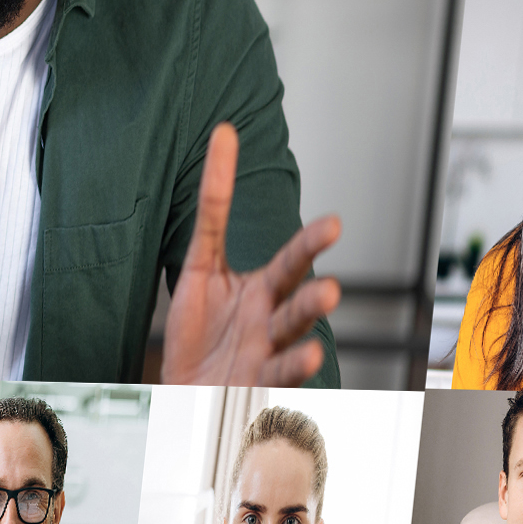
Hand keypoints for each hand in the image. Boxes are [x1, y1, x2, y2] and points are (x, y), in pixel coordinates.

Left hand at [154, 124, 342, 387]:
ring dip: (310, 310)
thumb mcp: (201, 265)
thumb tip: (224, 136)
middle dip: (312, 265)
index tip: (334, 223)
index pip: (289, 259)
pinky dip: (296, 365)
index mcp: (262, 288)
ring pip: (293, 326)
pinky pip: (279, 372)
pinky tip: (308, 355)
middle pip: (295, 286)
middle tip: (331, 238)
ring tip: (328, 292)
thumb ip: (215, 209)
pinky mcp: (256, 380)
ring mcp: (267, 348)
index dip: (309, 241)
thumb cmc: (200, 330)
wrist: (188, 387)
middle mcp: (271, 315)